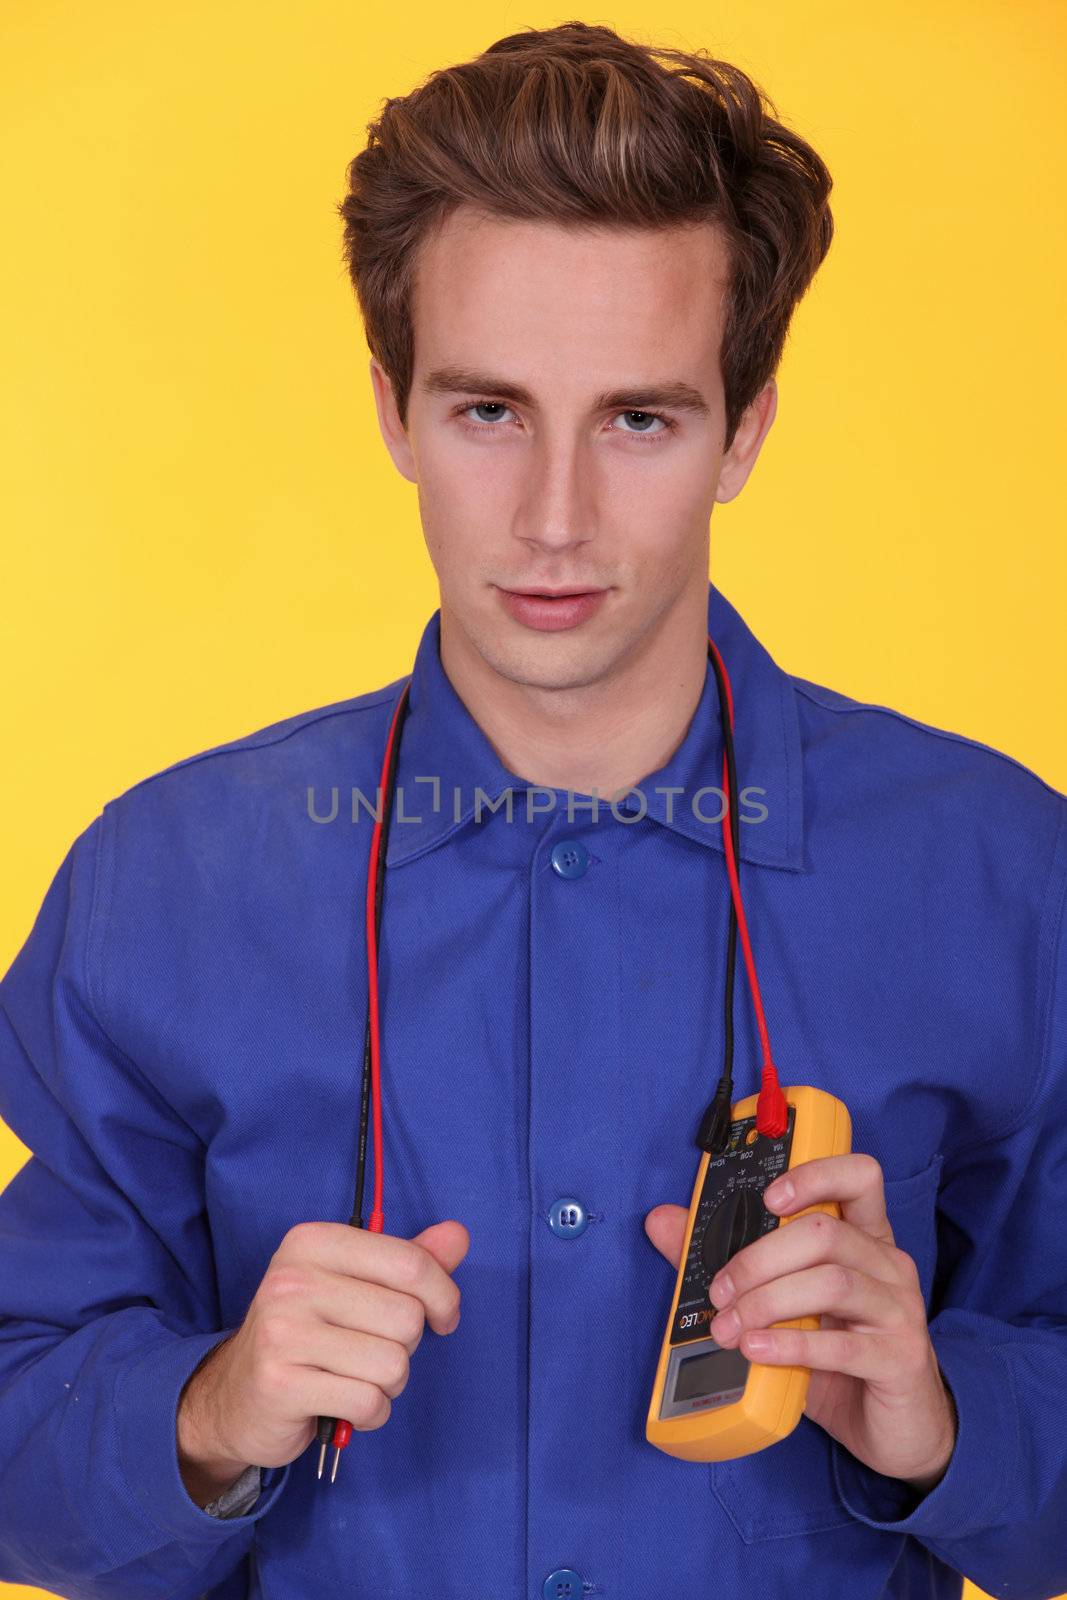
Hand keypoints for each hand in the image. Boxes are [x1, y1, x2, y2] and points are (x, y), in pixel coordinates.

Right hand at [177, 1218, 468, 1504]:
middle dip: (406, 1346)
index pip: (410, 1263)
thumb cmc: (309, 1332)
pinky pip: (368, 1402)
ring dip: (389, 1383)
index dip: (443, 1295)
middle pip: (407, 1318)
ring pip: (392, 1364)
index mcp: (313, 1242)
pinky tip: (345, 1406)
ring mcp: (283, 1332)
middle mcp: (293, 1279)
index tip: (443, 1317)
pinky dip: (371, 1413)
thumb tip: (457, 1236)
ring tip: (356, 1378)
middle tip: (372, 1350)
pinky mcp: (281, 1385)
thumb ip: (409, 1260)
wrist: (235, 1395)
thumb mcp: (355, 1283)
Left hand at [644, 1154, 956, 1490]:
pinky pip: (842, 1345)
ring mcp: (899, 1311)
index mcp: (866, 1238)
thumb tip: (663, 1221)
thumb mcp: (787, 1306)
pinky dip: (790, 1344)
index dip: (814, 1175)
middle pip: (826, 1232)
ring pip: (832, 1282)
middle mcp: (888, 1265)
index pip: (859, 1177)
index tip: (767, 1199)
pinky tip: (757, 1349)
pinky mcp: (900, 1359)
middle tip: (719, 1292)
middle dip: (760, 1258)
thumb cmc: (842, 1358)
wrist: (900, 1430)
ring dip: (767, 1302)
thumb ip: (731, 1261)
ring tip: (728, 1328)